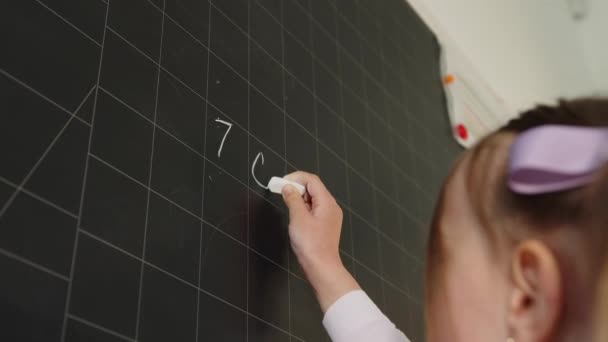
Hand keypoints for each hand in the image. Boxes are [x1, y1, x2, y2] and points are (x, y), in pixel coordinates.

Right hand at [282, 171, 359, 311]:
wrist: (322, 268)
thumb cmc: (311, 244)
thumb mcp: (298, 218)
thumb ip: (293, 199)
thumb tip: (288, 187)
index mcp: (327, 202)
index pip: (312, 180)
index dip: (296, 177)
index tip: (280, 182)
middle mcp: (331, 207)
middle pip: (314, 188)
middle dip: (297, 187)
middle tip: (280, 191)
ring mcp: (330, 217)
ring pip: (314, 200)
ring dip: (299, 198)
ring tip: (286, 203)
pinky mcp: (326, 226)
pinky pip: (315, 210)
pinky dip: (303, 208)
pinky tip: (295, 215)